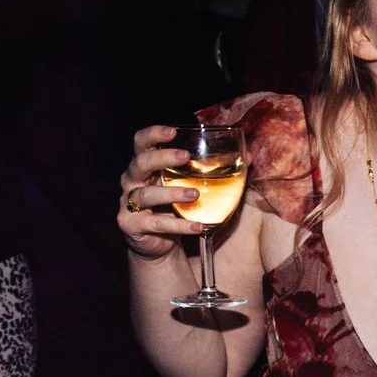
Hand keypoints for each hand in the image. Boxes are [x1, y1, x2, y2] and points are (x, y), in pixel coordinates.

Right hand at [116, 124, 207, 259]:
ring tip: (195, 194)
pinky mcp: (132, 225)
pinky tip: (198, 225)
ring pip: (146, 194)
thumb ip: (214, 170)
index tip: (173, 131)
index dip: (153, 134)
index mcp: (145, 166)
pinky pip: (155, 224)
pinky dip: (178, 226)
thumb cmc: (175, 207)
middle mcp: (133, 181)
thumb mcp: (190, 186)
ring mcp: (128, 204)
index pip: (141, 142)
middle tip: (185, 157)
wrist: (158, 245)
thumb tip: (248, 157)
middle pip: (140, 163)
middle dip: (161, 158)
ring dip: (172, 193)